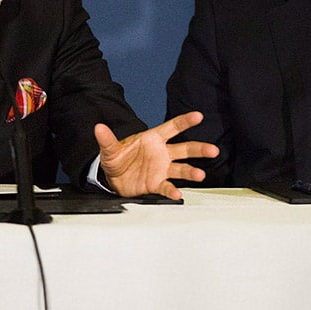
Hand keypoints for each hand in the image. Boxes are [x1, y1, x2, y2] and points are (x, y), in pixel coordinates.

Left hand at [94, 111, 218, 199]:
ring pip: (181, 169)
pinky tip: (177, 194)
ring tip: (201, 175)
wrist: (113, 177)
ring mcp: (162, 168)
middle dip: (199, 149)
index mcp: (153, 138)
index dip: (185, 121)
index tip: (198, 116)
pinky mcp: (156, 183)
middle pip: (185, 149)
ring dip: (191, 172)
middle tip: (213, 150)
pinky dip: (172, 190)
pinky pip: (166, 186)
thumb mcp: (110, 149)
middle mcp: (162, 153)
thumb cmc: (117, 158)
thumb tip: (98, 128)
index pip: (172, 127)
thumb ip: (107, 139)